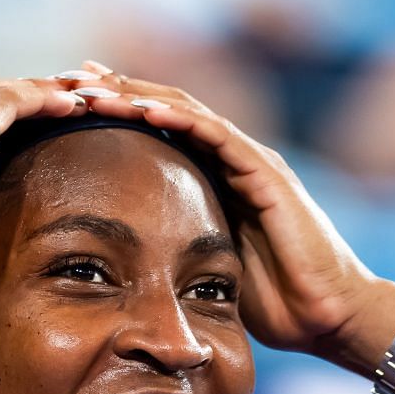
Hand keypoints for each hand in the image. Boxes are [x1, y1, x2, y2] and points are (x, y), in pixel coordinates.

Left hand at [50, 62, 382, 360]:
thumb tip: (125, 264)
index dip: (115, 112)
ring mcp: (251, 160)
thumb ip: (177, 251)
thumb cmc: (276, 303)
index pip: (159, 130)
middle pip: (165, 109)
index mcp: (217, 177)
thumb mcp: (207, 271)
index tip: (67, 104)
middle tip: (66, 77)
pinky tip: (139, 109)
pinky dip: (176, 118)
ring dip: (134, 95)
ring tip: (89, 86)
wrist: (329, 316)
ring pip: (183, 111)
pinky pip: (215, 135)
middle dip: (115, 90)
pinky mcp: (265, 172)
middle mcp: (233, 158)